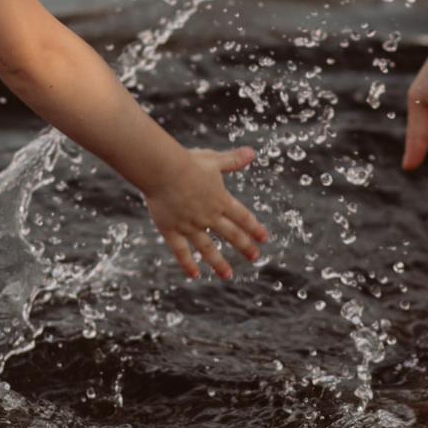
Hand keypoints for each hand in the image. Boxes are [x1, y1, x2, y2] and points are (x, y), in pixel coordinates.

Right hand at [144, 147, 267, 279]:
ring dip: (219, 262)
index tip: (263, 238)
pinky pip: (181, 251)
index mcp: (220, 200)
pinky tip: (194, 275)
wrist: (163, 170)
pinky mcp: (172, 230)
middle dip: (244, 247)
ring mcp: (190, 225)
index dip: (254, 228)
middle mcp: (209, 216)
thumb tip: (251, 152)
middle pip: (231, 234)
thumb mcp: (213, 160)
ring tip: (227, 274)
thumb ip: (232, 160)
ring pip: (208, 248)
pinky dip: (188, 263)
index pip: (243, 217)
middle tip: (254, 257)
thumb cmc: (187, 162)